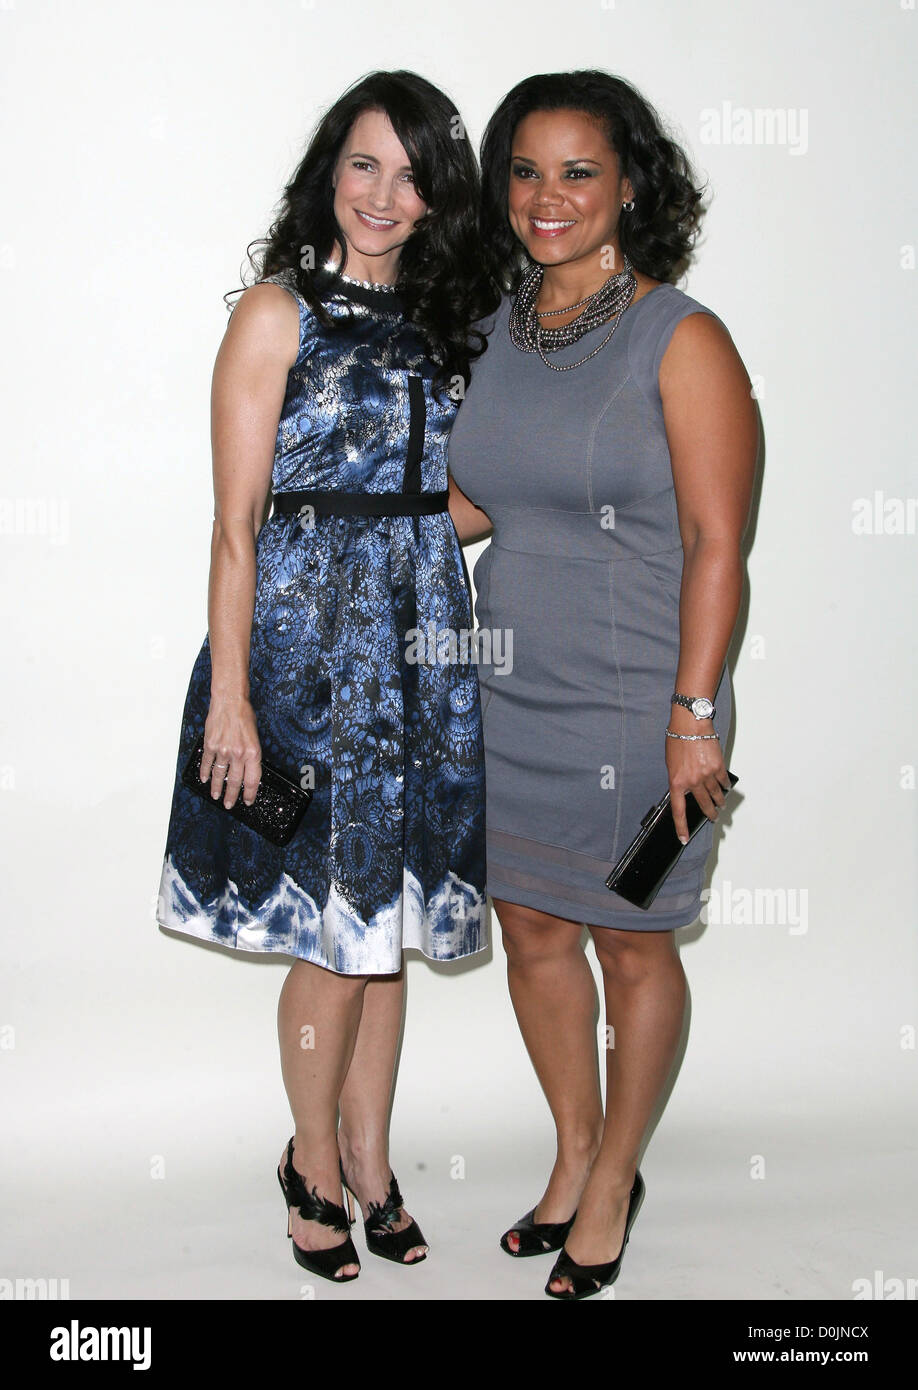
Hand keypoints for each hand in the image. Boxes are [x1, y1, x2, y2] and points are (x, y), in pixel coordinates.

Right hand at [200, 696, 261, 808]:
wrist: (230, 701)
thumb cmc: (244, 715)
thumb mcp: (255, 737)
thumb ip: (251, 754)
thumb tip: (247, 771)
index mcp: (253, 752)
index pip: (253, 780)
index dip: (250, 793)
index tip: (248, 801)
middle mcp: (238, 753)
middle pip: (235, 781)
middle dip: (232, 796)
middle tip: (229, 805)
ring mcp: (223, 750)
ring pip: (219, 775)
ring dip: (217, 787)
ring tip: (216, 796)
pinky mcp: (210, 745)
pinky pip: (207, 763)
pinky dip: (205, 772)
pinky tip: (204, 779)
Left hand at [665, 721, 730, 844]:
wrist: (690, 726)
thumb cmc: (677, 740)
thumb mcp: (671, 763)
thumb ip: (678, 779)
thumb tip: (685, 789)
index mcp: (677, 782)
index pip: (679, 810)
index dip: (681, 827)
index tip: (683, 838)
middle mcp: (692, 782)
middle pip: (704, 805)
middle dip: (710, 813)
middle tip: (714, 818)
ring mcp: (707, 775)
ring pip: (716, 795)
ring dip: (719, 801)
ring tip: (721, 804)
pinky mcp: (718, 767)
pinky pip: (723, 781)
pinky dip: (725, 786)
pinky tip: (725, 787)